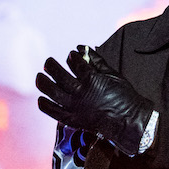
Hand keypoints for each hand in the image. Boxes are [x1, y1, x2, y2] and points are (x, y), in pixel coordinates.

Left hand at [36, 46, 153, 155]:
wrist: (128, 120)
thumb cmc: (123, 96)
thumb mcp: (112, 74)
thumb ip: (96, 60)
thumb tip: (81, 48)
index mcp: (91, 79)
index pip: (75, 63)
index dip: (72, 57)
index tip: (71, 55)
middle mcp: (80, 92)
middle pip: (59, 75)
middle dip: (51, 66)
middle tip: (48, 62)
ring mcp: (75, 107)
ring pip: (52, 92)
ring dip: (43, 82)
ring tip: (40, 76)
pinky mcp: (73, 119)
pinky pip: (53, 111)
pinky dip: (45, 105)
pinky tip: (41, 98)